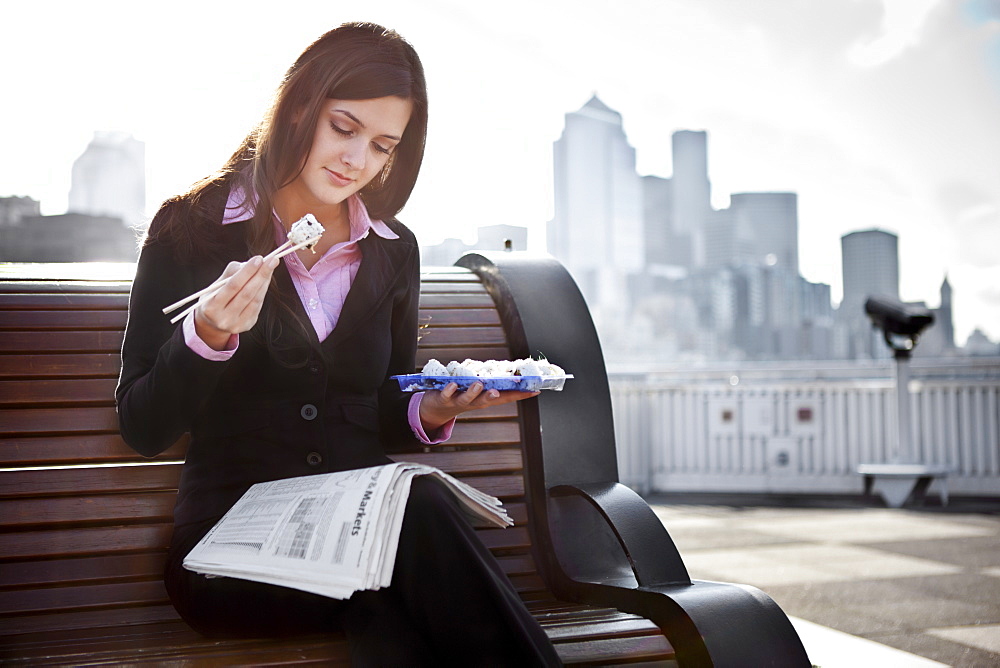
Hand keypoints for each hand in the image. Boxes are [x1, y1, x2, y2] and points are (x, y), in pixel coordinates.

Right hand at [194, 255, 279, 349]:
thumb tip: (249, 264)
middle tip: (272, 260)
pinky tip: (266, 279)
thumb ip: (230, 274)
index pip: (233, 286)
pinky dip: (263, 290)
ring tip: (271, 266)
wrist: (212, 323)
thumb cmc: (213, 299)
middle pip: (247, 293)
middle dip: (261, 274)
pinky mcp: (248, 325)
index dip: (247, 272)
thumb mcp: (214, 286)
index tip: (258, 259)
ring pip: (255, 299)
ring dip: (264, 281)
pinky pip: (258, 305)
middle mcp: (224, 318)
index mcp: (211, 307)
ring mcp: (237, 324)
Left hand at [418, 382, 539, 431]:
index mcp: (484, 399)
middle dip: (494, 396)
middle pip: (487, 400)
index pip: (505, 397)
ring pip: (468, 397)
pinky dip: (449, 389)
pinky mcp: (443, 398)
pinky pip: (446, 394)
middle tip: (500, 391)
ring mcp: (458, 401)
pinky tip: (452, 384)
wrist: (434, 410)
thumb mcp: (476, 390)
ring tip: (479, 384)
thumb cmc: (459, 395)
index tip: (536, 390)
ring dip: (474, 392)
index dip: (520, 395)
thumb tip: (507, 370)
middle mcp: (474, 402)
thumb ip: (490, 382)